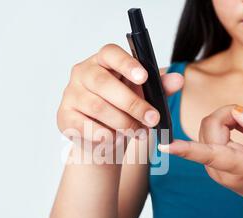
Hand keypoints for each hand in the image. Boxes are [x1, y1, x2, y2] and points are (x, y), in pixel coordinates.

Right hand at [57, 43, 183, 145]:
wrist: (105, 139)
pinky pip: (83, 125)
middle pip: (104, 83)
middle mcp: (82, 73)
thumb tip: (178, 80)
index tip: (144, 77)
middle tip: (153, 119)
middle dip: (132, 103)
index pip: (110, 53)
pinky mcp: (64, 116)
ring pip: (97, 107)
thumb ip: (159, 88)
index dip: (127, 63)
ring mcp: (70, 94)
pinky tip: (113, 139)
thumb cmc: (123, 111)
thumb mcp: (143, 98)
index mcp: (102, 61)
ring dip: (121, 122)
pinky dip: (102, 134)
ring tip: (138, 132)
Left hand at [158, 105, 242, 206]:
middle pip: (210, 125)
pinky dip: (225, 124)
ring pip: (208, 125)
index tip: (165, 146)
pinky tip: (241, 132)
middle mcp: (217, 168)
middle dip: (229, 114)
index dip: (185, 149)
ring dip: (227, 119)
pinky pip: (209, 130)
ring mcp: (210, 165)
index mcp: (238, 168)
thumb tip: (237, 110)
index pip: (208, 155)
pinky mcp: (208, 160)